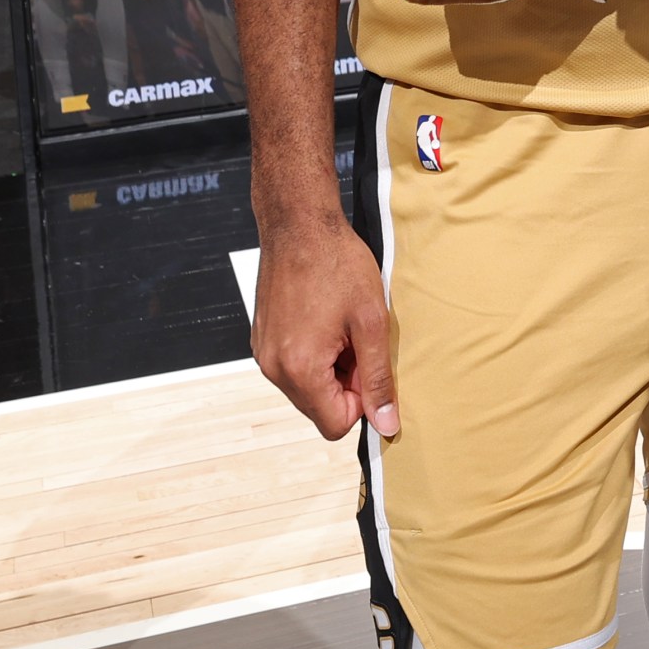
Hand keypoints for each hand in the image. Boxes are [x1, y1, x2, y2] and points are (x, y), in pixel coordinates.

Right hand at [252, 218, 399, 440]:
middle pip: (319, 407)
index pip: (335, 424)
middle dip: (346, 383)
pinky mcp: (261, 339)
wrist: (299, 224)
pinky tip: (324, 319)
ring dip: (331, 367)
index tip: (368, 363)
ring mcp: (263, 354)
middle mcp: (274, 368)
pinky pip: (292, 366)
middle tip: (358, 338)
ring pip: (307, 387)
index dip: (361, 401)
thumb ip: (378, 378)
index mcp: (300, 369)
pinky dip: (313, 353)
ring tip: (341, 326)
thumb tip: (387, 424)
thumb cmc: (337, 264)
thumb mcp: (371, 321)